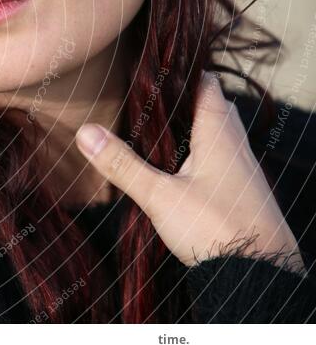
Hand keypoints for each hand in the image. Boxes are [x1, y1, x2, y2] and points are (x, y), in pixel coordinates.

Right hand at [74, 70, 305, 273]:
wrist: (259, 277)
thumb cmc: (216, 228)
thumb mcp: (159, 196)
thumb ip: (122, 164)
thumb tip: (85, 132)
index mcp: (219, 133)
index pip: (205, 84)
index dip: (181, 71)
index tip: (153, 66)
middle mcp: (235, 145)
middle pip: (209, 108)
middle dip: (180, 100)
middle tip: (146, 97)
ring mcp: (240, 171)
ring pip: (214, 136)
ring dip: (188, 129)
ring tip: (153, 128)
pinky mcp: (239, 193)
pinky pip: (217, 161)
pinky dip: (195, 155)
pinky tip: (174, 168)